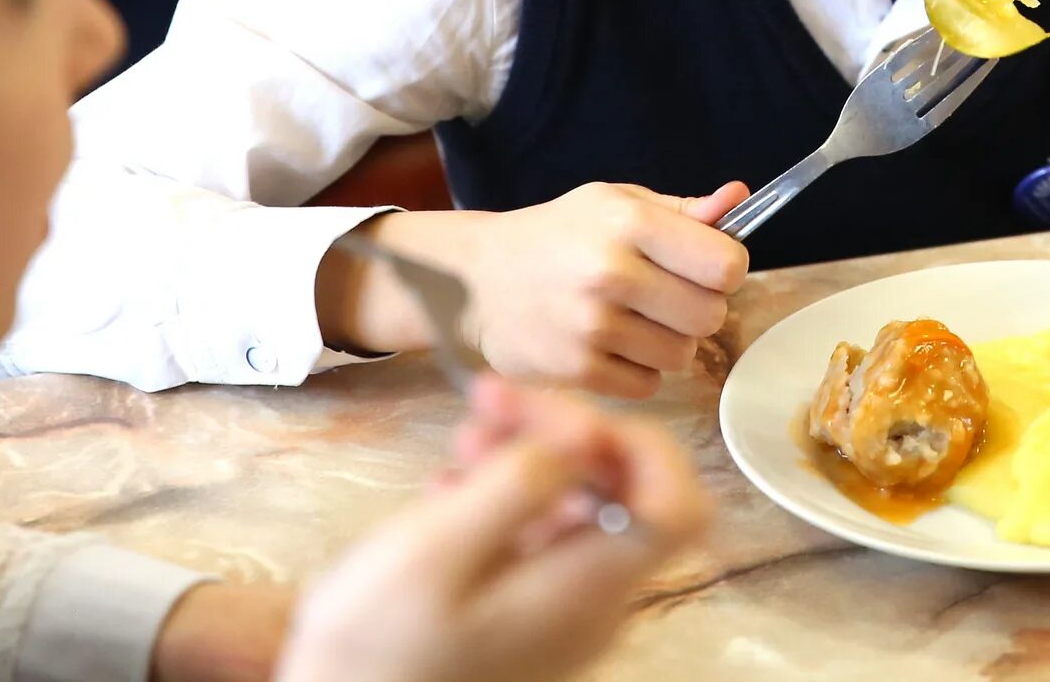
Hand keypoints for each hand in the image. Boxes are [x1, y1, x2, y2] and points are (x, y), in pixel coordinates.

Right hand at [273, 376, 705, 681]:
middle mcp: (590, 605)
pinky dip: (506, 499)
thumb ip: (517, 483)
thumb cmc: (373, 647)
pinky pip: (539, 542)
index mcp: (585, 588)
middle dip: (563, 433)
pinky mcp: (524, 621)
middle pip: (622, 495)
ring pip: (576, 512)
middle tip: (491, 401)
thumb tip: (585, 431)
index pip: (675, 504)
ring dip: (529, 459)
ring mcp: (560, 617)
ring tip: (465, 438)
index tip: (565, 411)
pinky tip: (454, 485)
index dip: (641, 442)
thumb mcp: (434, 550)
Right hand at [364, 182, 750, 399]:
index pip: (726, 265)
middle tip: (667, 297)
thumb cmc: (560, 235)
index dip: (724, 269)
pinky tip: (612, 344)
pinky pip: (649, 385)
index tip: (704, 268)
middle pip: (710, 315)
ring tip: (636, 319)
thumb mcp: (617, 203)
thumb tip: (739, 198)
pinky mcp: (576, 371)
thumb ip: (684, 210)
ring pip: (683, 355)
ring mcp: (591, 327)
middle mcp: (609, 273)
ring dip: (670, 342)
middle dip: (699, 308)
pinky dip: (639, 370)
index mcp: (628, 222)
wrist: (480, 277)